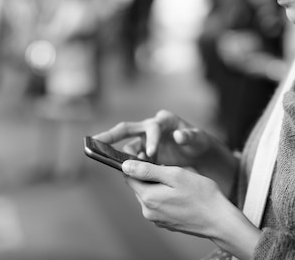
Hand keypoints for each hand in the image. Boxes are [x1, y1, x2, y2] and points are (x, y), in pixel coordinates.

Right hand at [93, 110, 215, 167]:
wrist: (198, 151)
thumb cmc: (198, 141)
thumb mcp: (199, 139)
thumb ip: (190, 136)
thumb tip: (179, 135)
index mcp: (163, 120)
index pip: (152, 128)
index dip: (150, 140)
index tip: (151, 154)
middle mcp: (150, 127)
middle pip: (125, 129)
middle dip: (109, 135)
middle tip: (95, 142)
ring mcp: (144, 139)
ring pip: (129, 147)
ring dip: (128, 159)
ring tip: (131, 171)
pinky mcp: (143, 151)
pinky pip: (132, 158)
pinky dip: (131, 166)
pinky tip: (132, 174)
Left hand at [122, 161, 260, 259]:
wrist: (220, 220)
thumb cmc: (201, 194)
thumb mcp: (174, 175)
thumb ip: (148, 170)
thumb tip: (125, 165)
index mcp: (148, 198)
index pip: (129, 177)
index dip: (136, 163)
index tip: (149, 155)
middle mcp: (148, 211)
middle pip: (138, 186)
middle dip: (148, 174)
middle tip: (168, 167)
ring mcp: (157, 219)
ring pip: (149, 194)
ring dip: (157, 185)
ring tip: (176, 180)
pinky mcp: (166, 223)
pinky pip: (158, 204)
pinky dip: (165, 195)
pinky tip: (180, 193)